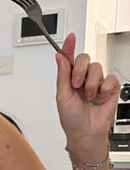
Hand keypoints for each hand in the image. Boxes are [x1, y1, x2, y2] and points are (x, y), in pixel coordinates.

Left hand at [55, 33, 119, 158]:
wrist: (85, 133)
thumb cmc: (71, 119)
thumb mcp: (62, 96)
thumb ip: (62, 74)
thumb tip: (59, 56)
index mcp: (70, 78)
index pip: (69, 58)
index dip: (69, 46)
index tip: (70, 37)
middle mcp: (83, 77)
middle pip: (84, 58)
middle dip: (79, 70)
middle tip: (76, 85)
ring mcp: (97, 82)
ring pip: (97, 67)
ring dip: (90, 83)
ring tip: (88, 97)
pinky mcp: (111, 88)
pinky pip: (110, 78)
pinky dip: (104, 88)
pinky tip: (100, 97)